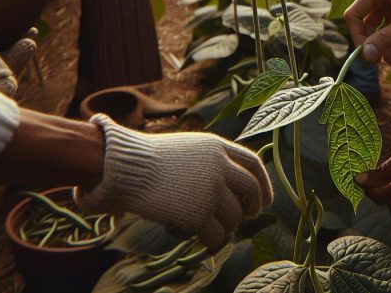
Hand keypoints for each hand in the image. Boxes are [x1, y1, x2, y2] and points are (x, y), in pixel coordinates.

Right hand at [76, 115, 273, 251]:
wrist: (124, 168)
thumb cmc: (147, 159)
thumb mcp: (187, 148)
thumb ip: (211, 161)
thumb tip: (230, 186)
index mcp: (216, 147)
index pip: (253, 163)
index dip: (264, 183)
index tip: (265, 198)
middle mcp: (219, 166)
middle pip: (252, 190)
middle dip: (253, 207)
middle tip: (246, 216)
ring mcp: (210, 190)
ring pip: (235, 217)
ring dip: (227, 226)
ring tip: (213, 228)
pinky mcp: (198, 214)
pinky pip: (218, 235)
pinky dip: (215, 242)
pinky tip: (208, 243)